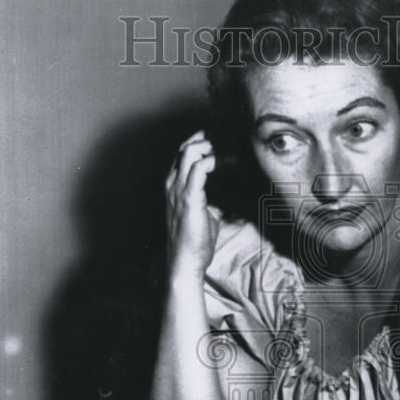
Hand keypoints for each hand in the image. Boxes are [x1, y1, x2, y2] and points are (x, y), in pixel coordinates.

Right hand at [165, 131, 218, 278]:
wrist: (185, 262)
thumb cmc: (194, 242)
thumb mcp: (203, 213)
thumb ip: (210, 199)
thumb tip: (227, 193)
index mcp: (173, 186)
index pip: (183, 153)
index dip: (201, 142)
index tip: (221, 140)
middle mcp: (172, 184)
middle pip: (185, 147)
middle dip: (206, 138)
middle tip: (227, 139)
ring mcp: (178, 189)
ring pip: (189, 152)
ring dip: (209, 146)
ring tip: (227, 148)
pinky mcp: (189, 198)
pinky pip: (199, 169)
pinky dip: (212, 161)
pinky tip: (224, 163)